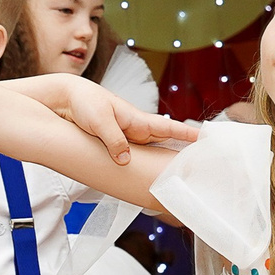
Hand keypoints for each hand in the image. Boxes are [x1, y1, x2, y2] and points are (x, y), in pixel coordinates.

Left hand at [11, 74, 198, 164]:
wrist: (66, 98)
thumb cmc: (85, 102)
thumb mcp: (99, 121)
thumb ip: (114, 140)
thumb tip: (125, 160)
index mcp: (137, 120)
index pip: (169, 127)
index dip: (188, 135)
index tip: (208, 140)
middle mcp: (136, 129)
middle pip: (166, 143)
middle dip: (183, 153)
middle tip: (203, 165)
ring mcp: (127, 137)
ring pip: (151, 152)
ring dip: (163, 162)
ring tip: (181, 176)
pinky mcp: (115, 144)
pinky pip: (134, 157)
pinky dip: (143, 165)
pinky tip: (149, 176)